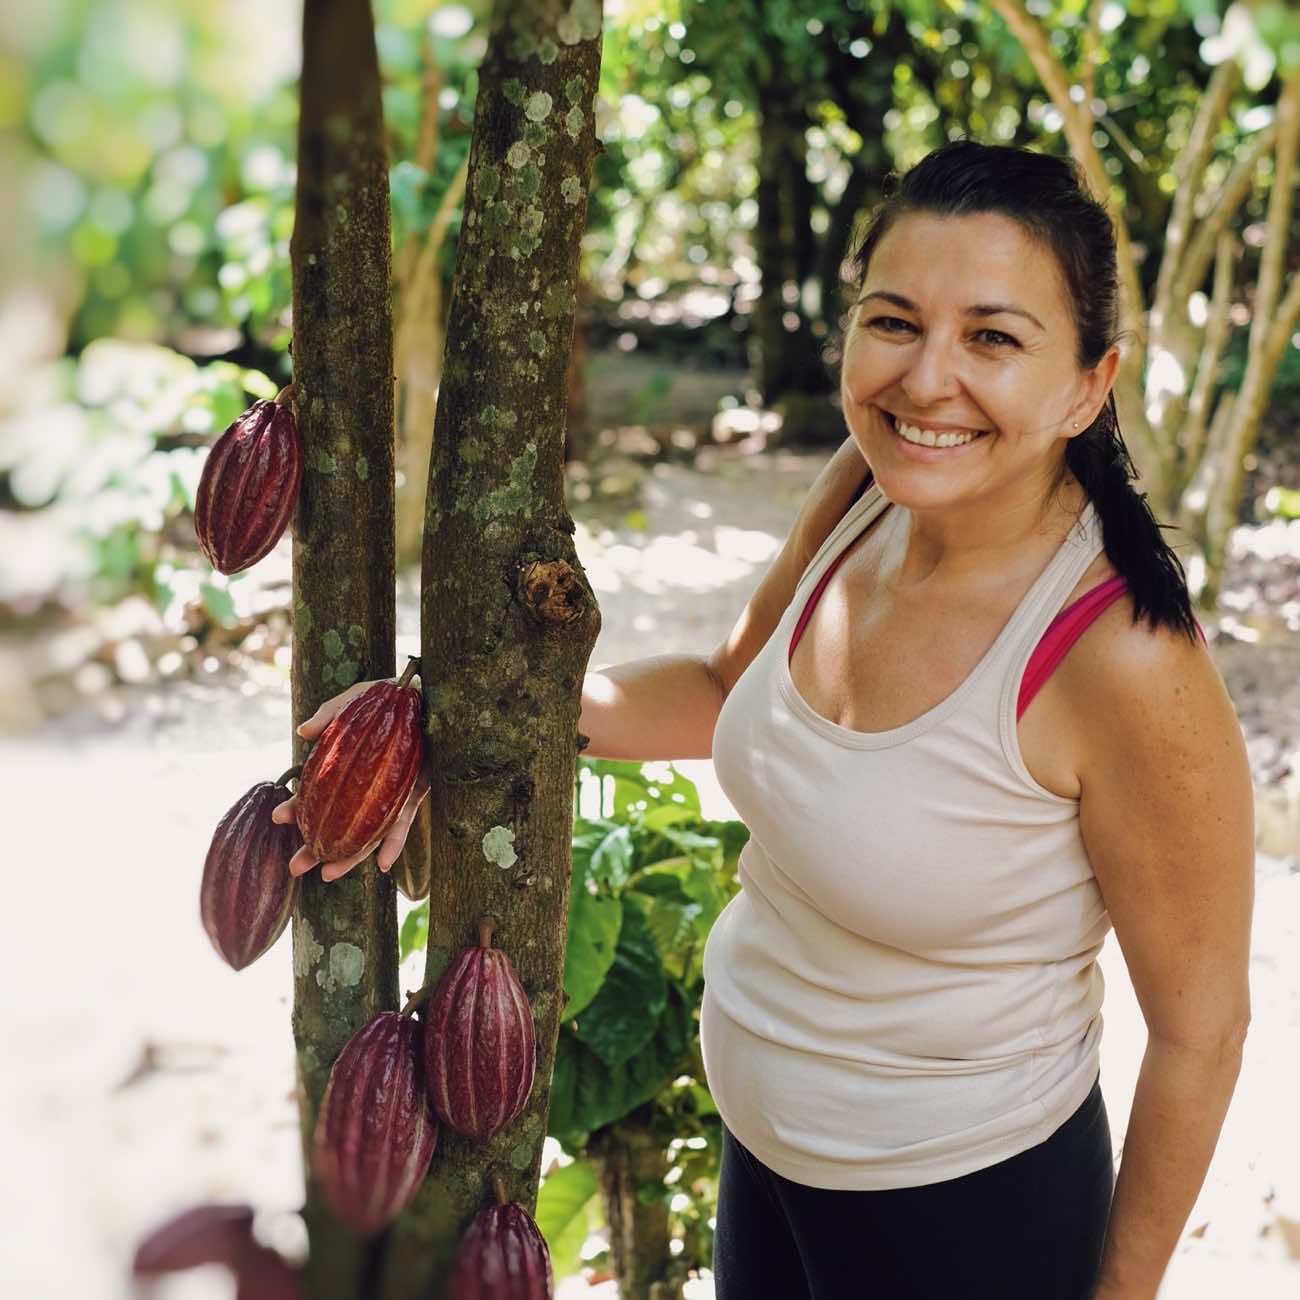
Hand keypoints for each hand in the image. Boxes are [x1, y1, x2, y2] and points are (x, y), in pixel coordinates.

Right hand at [270, 678, 429, 882]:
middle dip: (316, 846)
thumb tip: (303, 733)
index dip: (298, 806)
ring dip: (349, 856)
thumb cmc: (389, 695)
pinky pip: (403, 822)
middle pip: (338, 822)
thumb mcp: (356, 699)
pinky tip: (382, 864)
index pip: (317, 792)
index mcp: (346, 766)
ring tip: (327, 875)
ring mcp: (389, 792)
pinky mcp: (414, 793)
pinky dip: (393, 843)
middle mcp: (365, 785)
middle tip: (296, 866)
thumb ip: (330, 713)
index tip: (278, 819)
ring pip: (367, 831)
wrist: (432, 694)